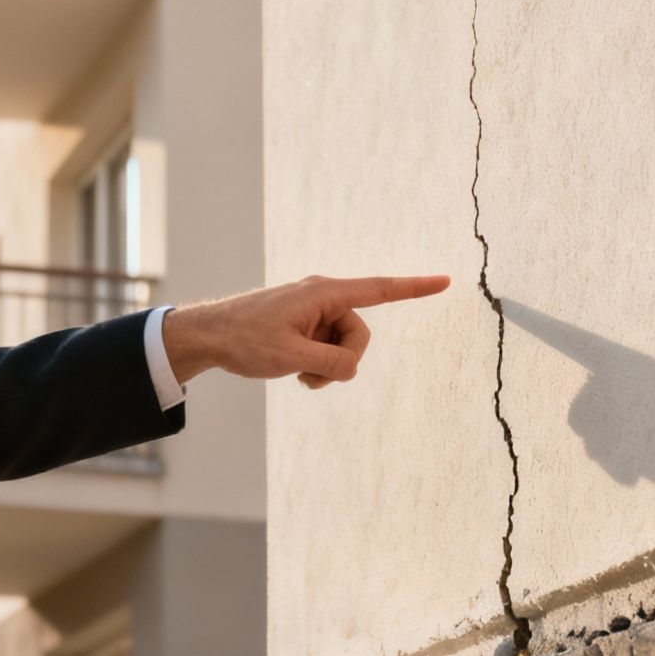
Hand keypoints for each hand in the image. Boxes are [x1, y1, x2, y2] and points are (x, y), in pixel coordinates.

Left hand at [162, 274, 451, 389]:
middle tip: (310, 374)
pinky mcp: (307, 327)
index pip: (379, 289)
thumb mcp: (290, 357)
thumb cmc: (245, 339)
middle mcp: (323, 297)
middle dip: (344, 360)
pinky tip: (295, 372)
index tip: (445, 280)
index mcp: (324, 293)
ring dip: (327, 367)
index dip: (415, 287)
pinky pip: (329, 351)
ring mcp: (315, 313)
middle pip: (360, 334)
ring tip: (297, 374)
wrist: (210, 336)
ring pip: (345, 347)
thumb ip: (330, 363)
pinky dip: (318, 366)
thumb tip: (352, 368)